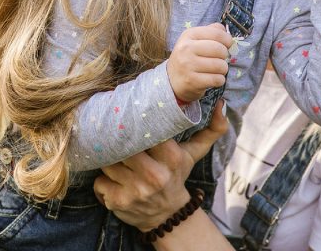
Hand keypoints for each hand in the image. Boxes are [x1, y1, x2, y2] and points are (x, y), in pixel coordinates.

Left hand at [94, 100, 228, 230]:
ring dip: (109, 162)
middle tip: (118, 141)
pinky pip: (99, 182)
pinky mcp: (120, 202)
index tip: (131, 122)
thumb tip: (221, 104)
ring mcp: (136, 190)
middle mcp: (155, 175)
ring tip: (118, 163)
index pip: (146, 131)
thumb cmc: (177, 177)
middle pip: (123, 146)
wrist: (168, 216)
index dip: (135, 126)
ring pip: (108, 162)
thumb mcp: (194, 154)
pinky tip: (114, 183)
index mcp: (172, 158)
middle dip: (118, 144)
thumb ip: (210, 130)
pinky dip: (102, 182)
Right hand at [166, 24, 232, 102]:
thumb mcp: (194, 40)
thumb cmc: (188, 57)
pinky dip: (219, 80)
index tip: (228, 45)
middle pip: (220, 50)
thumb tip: (226, 32)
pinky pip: (217, 79)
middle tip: (220, 59)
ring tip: (216, 70)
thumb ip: (211, 31)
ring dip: (223, 69)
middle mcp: (186, 48)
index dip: (228, 40)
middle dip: (225, 56)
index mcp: (189, 35)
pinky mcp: (192, 81)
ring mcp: (188, 65)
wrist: (171, 80)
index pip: (217, 33)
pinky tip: (213, 78)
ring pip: (220, 66)